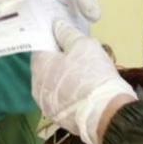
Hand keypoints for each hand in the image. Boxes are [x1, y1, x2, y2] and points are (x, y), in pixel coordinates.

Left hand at [33, 21, 136, 143]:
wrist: (105, 113)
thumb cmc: (92, 74)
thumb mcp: (84, 45)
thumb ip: (67, 33)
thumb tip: (57, 25)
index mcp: (39, 65)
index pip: (40, 46)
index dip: (53, 40)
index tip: (67, 39)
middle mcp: (36, 86)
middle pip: (45, 67)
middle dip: (59, 61)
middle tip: (79, 57)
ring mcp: (45, 105)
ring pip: (52, 84)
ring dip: (63, 78)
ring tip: (83, 75)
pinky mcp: (57, 118)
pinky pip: (60, 100)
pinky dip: (68, 94)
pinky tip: (83, 91)